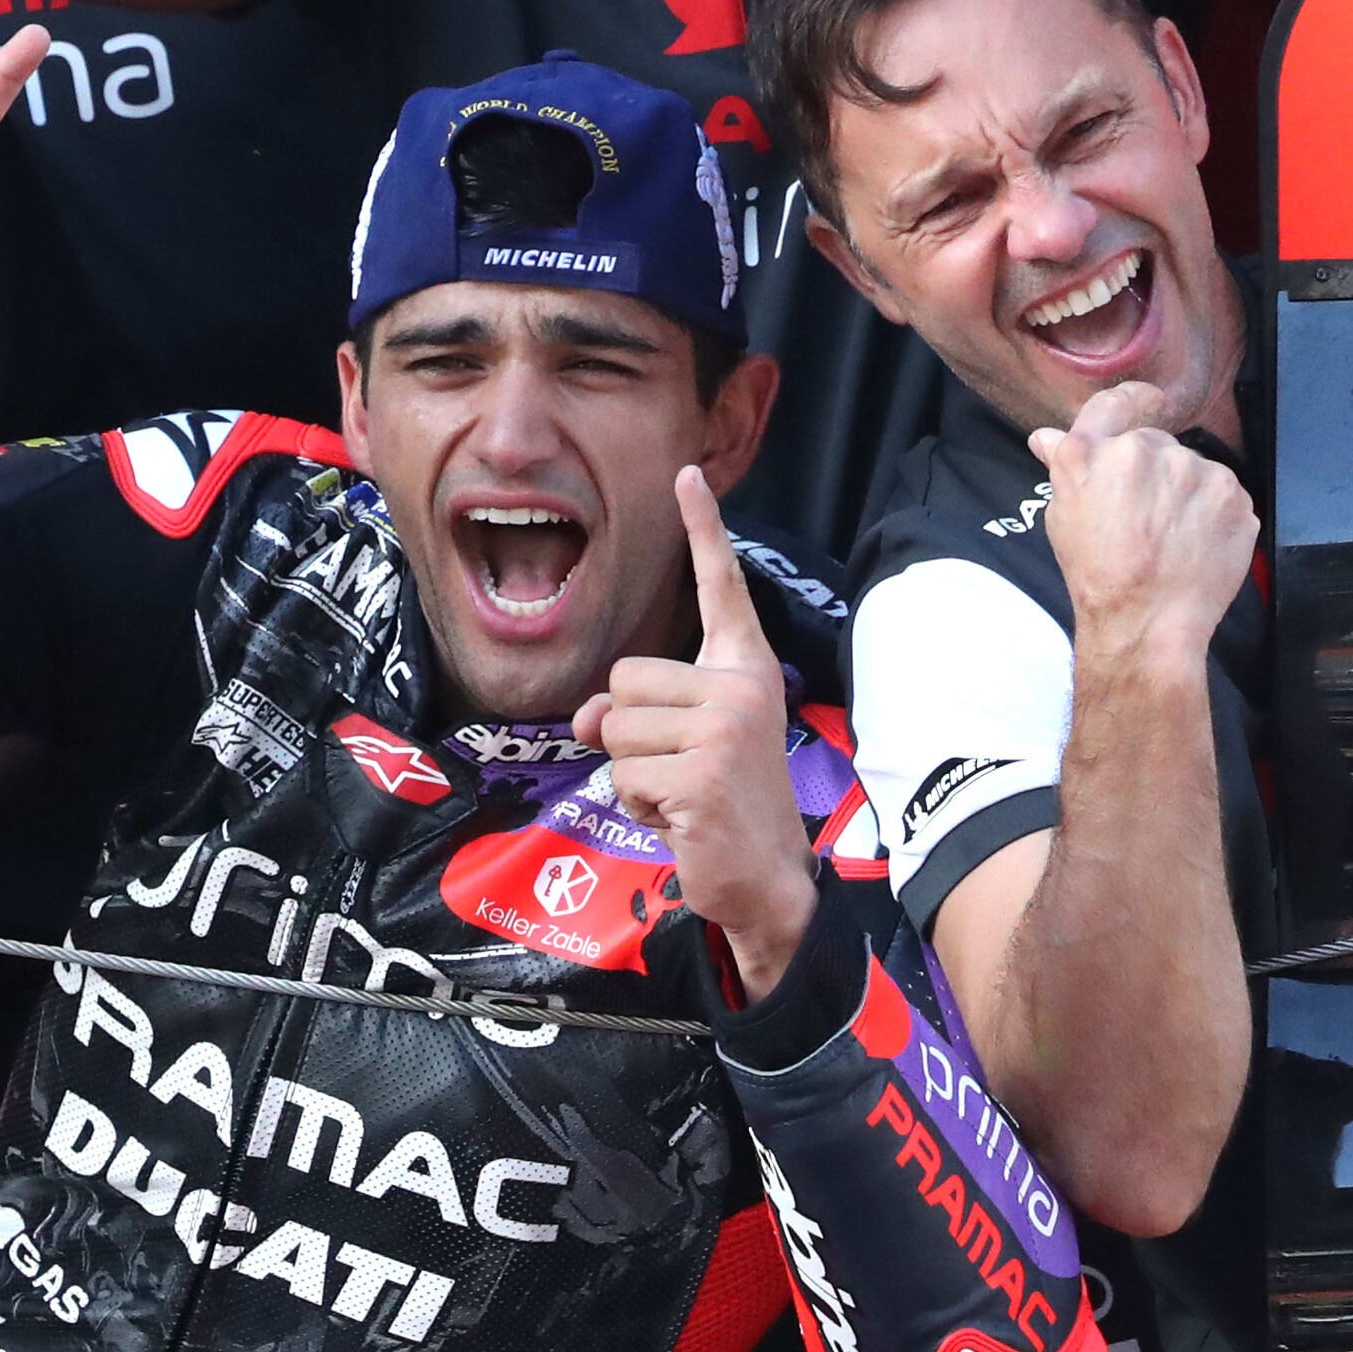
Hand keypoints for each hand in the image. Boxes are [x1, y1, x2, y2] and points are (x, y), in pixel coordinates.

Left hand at [572, 469, 815, 996]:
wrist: (767, 879)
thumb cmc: (721, 806)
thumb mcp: (677, 746)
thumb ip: (634, 713)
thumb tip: (585, 717)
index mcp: (745, 668)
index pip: (720, 588)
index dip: (703, 528)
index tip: (687, 473)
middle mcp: (741, 685)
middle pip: (624, 679)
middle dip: (631, 733)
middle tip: (681, 771)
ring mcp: (724, 727)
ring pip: (614, 727)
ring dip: (631, 773)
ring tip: (680, 794)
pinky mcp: (701, 771)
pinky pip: (621, 773)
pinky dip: (637, 805)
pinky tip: (680, 818)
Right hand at [1032, 383, 1257, 657]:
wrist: (1146, 623)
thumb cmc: (1097, 575)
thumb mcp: (1064, 517)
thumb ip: (1064, 467)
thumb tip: (1048, 436)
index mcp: (1093, 451)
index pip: (1116, 402)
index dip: (1135, 401)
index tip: (1149, 403)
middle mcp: (1144, 450)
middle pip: (1156, 443)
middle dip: (1153, 471)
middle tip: (1145, 518)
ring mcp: (1194, 470)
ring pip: (1192, 469)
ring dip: (1186, 493)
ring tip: (1171, 538)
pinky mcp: (1233, 495)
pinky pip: (1223, 494)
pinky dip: (1214, 514)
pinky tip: (1196, 544)